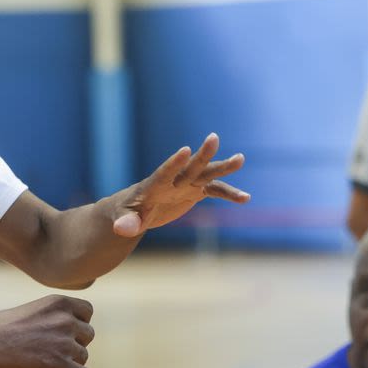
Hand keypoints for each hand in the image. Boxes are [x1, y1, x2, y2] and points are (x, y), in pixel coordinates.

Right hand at [0, 295, 95, 367]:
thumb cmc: (4, 327)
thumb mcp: (36, 309)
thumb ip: (57, 315)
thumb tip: (76, 329)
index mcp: (60, 303)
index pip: (87, 312)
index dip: (79, 323)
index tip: (68, 331)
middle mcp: (66, 321)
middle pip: (87, 335)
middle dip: (75, 343)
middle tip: (53, 349)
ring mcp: (64, 344)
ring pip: (83, 356)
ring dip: (72, 361)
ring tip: (51, 363)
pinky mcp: (59, 366)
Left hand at [113, 133, 248, 237]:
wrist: (135, 210)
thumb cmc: (125, 214)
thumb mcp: (123, 220)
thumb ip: (126, 223)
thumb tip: (122, 229)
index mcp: (154, 185)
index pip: (164, 173)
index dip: (174, 163)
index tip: (185, 150)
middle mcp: (172, 181)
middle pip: (189, 167)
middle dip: (202, 155)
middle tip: (213, 137)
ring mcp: (185, 184)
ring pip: (206, 174)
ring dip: (223, 168)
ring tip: (241, 159)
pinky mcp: (193, 191)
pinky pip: (214, 191)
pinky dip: (229, 194)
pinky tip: (245, 198)